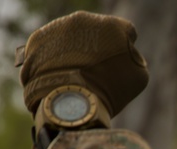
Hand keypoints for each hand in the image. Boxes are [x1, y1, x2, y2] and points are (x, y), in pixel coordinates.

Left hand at [15, 10, 148, 119]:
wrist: (69, 100)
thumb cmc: (109, 90)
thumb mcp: (138, 77)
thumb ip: (134, 58)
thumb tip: (127, 55)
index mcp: (113, 26)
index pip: (126, 31)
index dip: (125, 48)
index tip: (120, 64)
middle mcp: (85, 19)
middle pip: (96, 31)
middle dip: (98, 47)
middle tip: (97, 71)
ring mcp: (59, 26)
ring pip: (72, 37)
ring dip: (76, 51)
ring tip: (76, 76)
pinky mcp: (39, 38)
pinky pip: (52, 46)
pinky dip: (56, 58)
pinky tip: (61, 75)